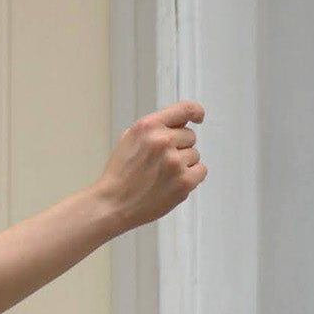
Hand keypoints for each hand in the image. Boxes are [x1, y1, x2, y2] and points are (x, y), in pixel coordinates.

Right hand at [95, 103, 205, 232]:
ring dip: (183, 164)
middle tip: (161, 162)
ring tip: (162, 174)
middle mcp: (162, 141)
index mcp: (148, 126)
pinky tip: (172, 182)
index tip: (198, 117)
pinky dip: (191, 177)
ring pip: (195, 155)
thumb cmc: (120, 175)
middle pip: (190, 136)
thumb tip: (179, 122)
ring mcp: (174, 161)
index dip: (196, 112)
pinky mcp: (184, 181)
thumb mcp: (129, 139)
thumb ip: (154, 128)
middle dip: (179, 147)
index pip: (184, 109)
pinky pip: (201, 170)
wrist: (113, 204)